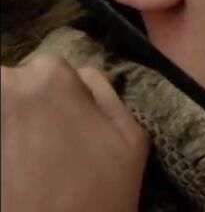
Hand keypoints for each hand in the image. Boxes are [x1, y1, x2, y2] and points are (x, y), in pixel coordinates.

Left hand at [1, 55, 148, 211]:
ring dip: (9, 126)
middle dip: (26, 109)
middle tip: (42, 150)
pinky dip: (0, 143)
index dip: (60, 98)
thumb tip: (85, 72)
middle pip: (14, 83)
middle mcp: (5, 86)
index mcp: (51, 78)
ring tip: (21, 162)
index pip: (50, 68)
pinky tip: (12, 170)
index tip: (65, 130)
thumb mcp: (131, 140)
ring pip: (1, 106)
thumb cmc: (97, 196)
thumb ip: (107, 94)